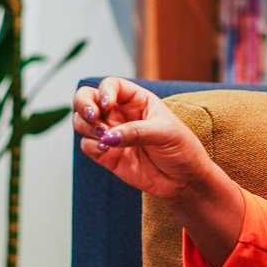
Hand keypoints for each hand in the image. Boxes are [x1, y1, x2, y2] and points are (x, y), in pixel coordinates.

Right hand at [71, 77, 216, 203]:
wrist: (184, 181)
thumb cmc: (181, 149)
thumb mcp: (166, 133)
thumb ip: (136, 131)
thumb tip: (108, 136)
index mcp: (137, 100)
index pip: (112, 85)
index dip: (104, 90)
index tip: (107, 105)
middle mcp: (120, 114)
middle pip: (88, 98)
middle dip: (83, 104)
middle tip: (92, 117)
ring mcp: (111, 134)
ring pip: (82, 121)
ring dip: (86, 126)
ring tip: (104, 137)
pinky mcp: (106, 155)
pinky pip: (86, 145)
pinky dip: (90, 145)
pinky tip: (106, 150)